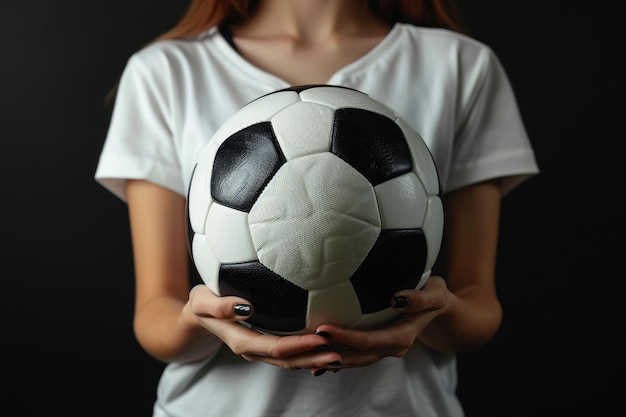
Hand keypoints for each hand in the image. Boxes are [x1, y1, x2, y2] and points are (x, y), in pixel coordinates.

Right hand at [188, 285, 342, 369]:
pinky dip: (308, 353)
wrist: (196, 314)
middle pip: (289, 360)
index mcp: (242, 342)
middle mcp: (254, 350)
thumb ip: (220, 306)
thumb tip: (246, 307)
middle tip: (341, 353)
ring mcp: (261, 349)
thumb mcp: (202, 301)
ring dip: (315, 359)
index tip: (321, 338)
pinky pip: (290, 353)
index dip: (299, 345)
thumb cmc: (201, 302)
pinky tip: (327, 346)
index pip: (276, 348)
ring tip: (341, 354)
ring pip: (292, 360)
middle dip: (314, 358)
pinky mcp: (266, 344)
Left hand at [307, 275, 449, 375]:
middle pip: (357, 356)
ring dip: (331, 360)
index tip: (323, 329)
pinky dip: (337, 358)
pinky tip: (316, 359)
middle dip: (332, 353)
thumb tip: (396, 299)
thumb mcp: (437, 293)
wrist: (444, 310)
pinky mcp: (379, 345)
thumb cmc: (438, 296)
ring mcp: (385, 349)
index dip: (346, 338)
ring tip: (305, 356)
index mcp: (402, 337)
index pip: (369, 340)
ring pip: (355, 359)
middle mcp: (392, 348)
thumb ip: (420, 298)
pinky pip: (357, 355)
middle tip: (306, 345)